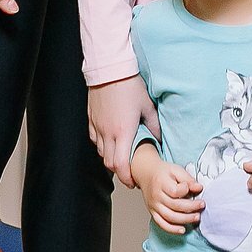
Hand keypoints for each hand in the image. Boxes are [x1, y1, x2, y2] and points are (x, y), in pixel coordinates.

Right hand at [89, 74, 158, 188]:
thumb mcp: (147, 106)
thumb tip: (160, 139)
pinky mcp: (91, 119)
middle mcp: (107, 133)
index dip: (126, 177)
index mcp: (123, 132)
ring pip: (101, 152)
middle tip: (129, 174)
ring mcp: (98, 126)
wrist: (110, 70)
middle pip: (109, 163)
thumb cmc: (130, 86)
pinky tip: (110, 141)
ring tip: (121, 157)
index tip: (132, 181)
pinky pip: (95, 139)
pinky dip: (102, 145)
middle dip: (119, 172)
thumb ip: (154, 125)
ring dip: (111, 158)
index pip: (121, 165)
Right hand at [136, 148, 204, 234]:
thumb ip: (188, 179)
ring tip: (197, 217)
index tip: (194, 188)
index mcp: (161, 183)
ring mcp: (154, 206)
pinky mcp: (153, 213)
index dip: (186, 190)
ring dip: (185, 220)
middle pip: (174, 206)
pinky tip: (182, 230)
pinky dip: (172, 229)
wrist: (146, 174)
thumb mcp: (176, 170)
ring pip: (170, 217)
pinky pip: (162, 224)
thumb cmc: (162, 172)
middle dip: (191, 207)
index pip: (174, 191)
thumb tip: (199, 188)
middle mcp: (156, 196)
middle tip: (202, 205)